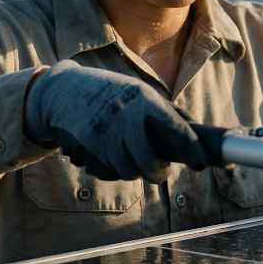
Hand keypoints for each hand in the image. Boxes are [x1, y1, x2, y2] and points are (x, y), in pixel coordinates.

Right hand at [24, 60, 208, 181]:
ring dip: (133, 172)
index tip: (201, 163)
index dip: (192, 150)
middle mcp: (126, 114)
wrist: (62, 90)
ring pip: (127, 171)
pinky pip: (106, 170)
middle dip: (158, 173)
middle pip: (148, 161)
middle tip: (161, 173)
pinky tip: (111, 160)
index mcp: (144, 98)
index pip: (176, 128)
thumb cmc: (109, 92)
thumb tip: (196, 129)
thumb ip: (165, 110)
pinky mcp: (87, 144)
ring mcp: (104, 130)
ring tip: (135, 164)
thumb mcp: (138, 91)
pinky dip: (111, 170)